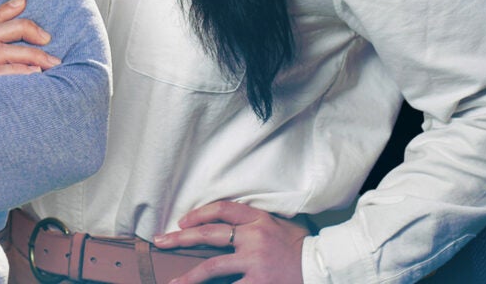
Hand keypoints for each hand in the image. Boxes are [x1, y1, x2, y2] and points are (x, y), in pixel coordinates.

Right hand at [0, 0, 59, 86]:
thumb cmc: (18, 116)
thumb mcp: (20, 85)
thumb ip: (24, 66)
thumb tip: (45, 43)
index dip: (4, 11)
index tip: (23, 1)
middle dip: (23, 29)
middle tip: (47, 39)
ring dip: (29, 54)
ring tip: (50, 65)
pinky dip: (18, 70)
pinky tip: (36, 77)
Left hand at [153, 199, 308, 283]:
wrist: (325, 267)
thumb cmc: (304, 247)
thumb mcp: (282, 226)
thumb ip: (258, 223)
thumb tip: (235, 225)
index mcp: (258, 219)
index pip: (221, 209)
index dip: (198, 214)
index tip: (182, 222)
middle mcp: (253, 237)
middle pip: (209, 234)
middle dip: (181, 238)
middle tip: (160, 241)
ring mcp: (254, 261)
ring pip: (212, 267)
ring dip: (190, 276)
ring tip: (173, 282)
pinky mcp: (259, 282)